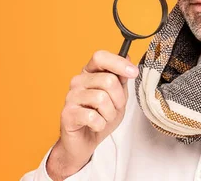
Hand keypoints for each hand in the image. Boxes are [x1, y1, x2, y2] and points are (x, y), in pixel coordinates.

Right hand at [46, 50, 138, 179]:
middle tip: (115, 108)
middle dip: (119, 98)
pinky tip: (96, 125)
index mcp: (90, 72)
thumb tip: (127, 58)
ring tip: (104, 118)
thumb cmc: (101, 116)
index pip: (101, 57)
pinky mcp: (67, 114)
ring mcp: (71, 96)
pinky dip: (100, 124)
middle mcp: (78, 81)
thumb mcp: (118, 96)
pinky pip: (93, 116)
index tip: (133, 72)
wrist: (85, 142)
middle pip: (108, 80)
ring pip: (102, 99)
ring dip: (110, 113)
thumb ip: (121, 79)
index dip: (118, 63)